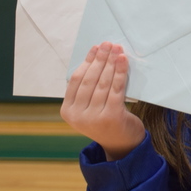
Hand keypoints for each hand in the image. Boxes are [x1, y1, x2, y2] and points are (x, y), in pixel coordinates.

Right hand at [61, 42, 145, 160]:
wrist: (122, 146)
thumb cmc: (106, 121)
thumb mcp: (89, 108)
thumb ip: (87, 91)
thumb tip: (96, 58)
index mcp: (68, 111)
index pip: (76, 80)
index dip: (86, 62)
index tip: (95, 48)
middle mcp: (78, 116)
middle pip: (89, 80)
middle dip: (100, 59)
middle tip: (108, 44)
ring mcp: (94, 118)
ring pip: (103, 83)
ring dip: (111, 63)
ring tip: (117, 49)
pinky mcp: (111, 117)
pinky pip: (116, 89)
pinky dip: (120, 73)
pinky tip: (122, 61)